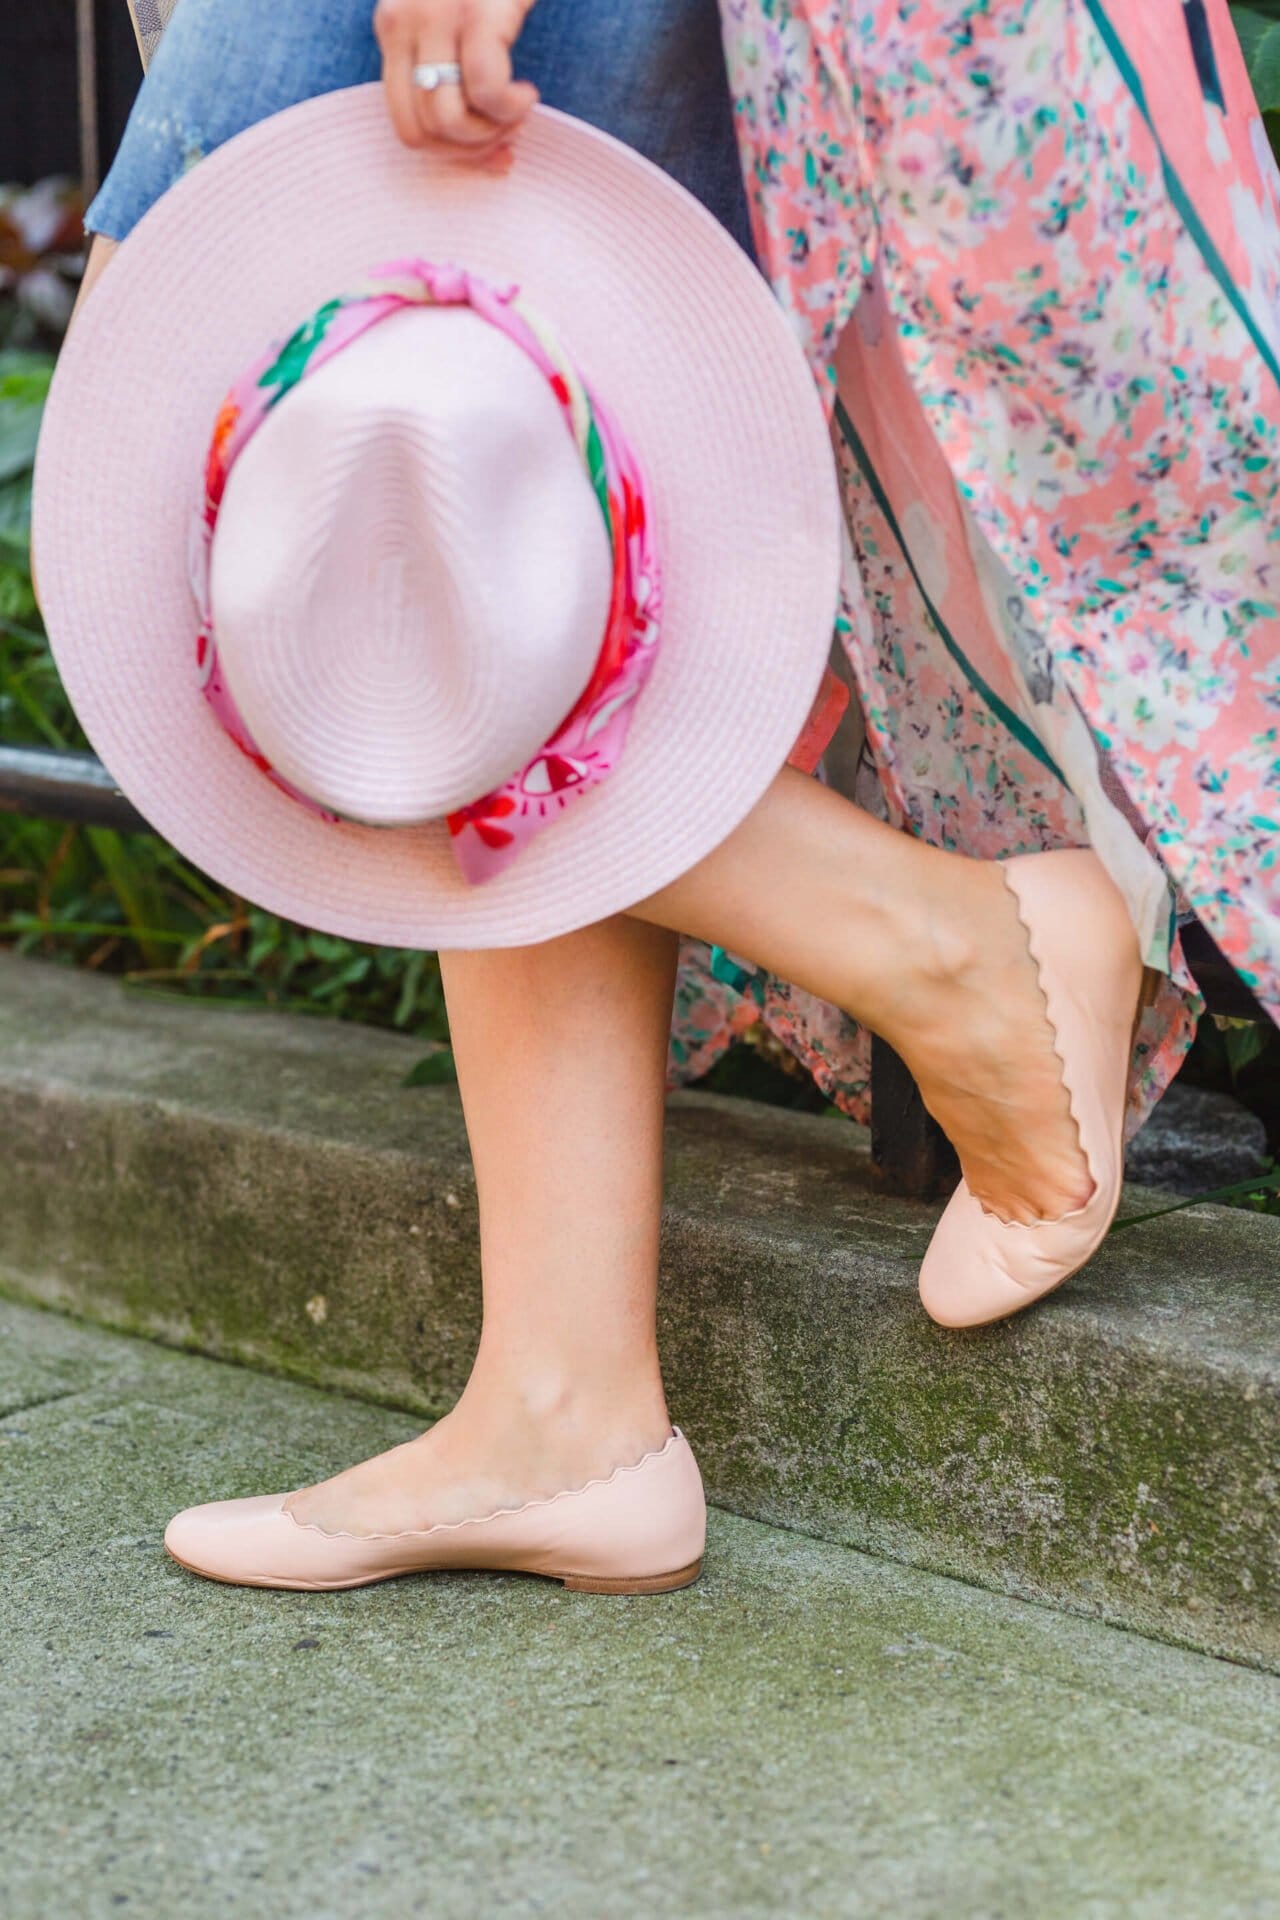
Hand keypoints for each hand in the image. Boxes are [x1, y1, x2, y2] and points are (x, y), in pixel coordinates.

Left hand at [375, 0, 538, 162]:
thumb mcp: (449, 12)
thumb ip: (444, 58)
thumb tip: (473, 138)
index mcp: (392, 27)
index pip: (404, 124)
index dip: (449, 155)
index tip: (491, 152)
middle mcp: (403, 23)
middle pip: (423, 133)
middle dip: (472, 151)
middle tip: (509, 131)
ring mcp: (437, 16)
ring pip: (450, 121)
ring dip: (492, 133)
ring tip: (518, 111)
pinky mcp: (476, 12)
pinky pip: (485, 90)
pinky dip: (510, 109)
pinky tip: (528, 94)